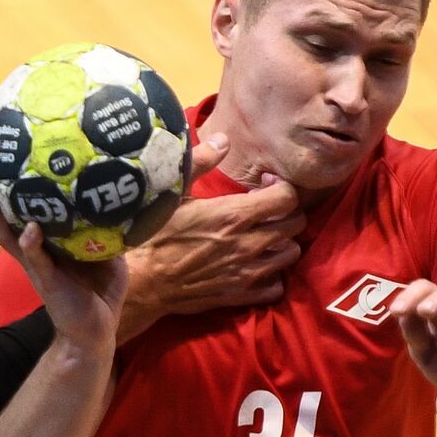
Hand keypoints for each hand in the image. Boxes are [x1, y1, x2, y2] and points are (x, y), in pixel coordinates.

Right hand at [0, 158, 126, 349]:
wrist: (97, 330)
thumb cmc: (100, 289)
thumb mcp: (105, 248)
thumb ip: (105, 223)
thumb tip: (121, 188)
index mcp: (43, 240)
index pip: (17, 207)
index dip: (4, 183)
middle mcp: (32, 250)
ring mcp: (36, 266)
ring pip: (7, 236)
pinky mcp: (48, 282)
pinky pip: (36, 261)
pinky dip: (31, 245)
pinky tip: (29, 229)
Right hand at [120, 134, 304, 339]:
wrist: (140, 282)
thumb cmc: (151, 235)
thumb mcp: (171, 193)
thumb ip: (200, 162)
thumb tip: (223, 140)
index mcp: (232, 215)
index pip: (286, 198)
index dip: (282, 187)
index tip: (264, 185)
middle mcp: (246, 244)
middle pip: (295, 225)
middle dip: (285, 212)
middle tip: (264, 210)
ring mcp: (246, 273)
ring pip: (290, 254)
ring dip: (281, 242)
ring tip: (263, 236)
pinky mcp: (239, 296)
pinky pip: (276, 287)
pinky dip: (272, 275)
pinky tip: (257, 265)